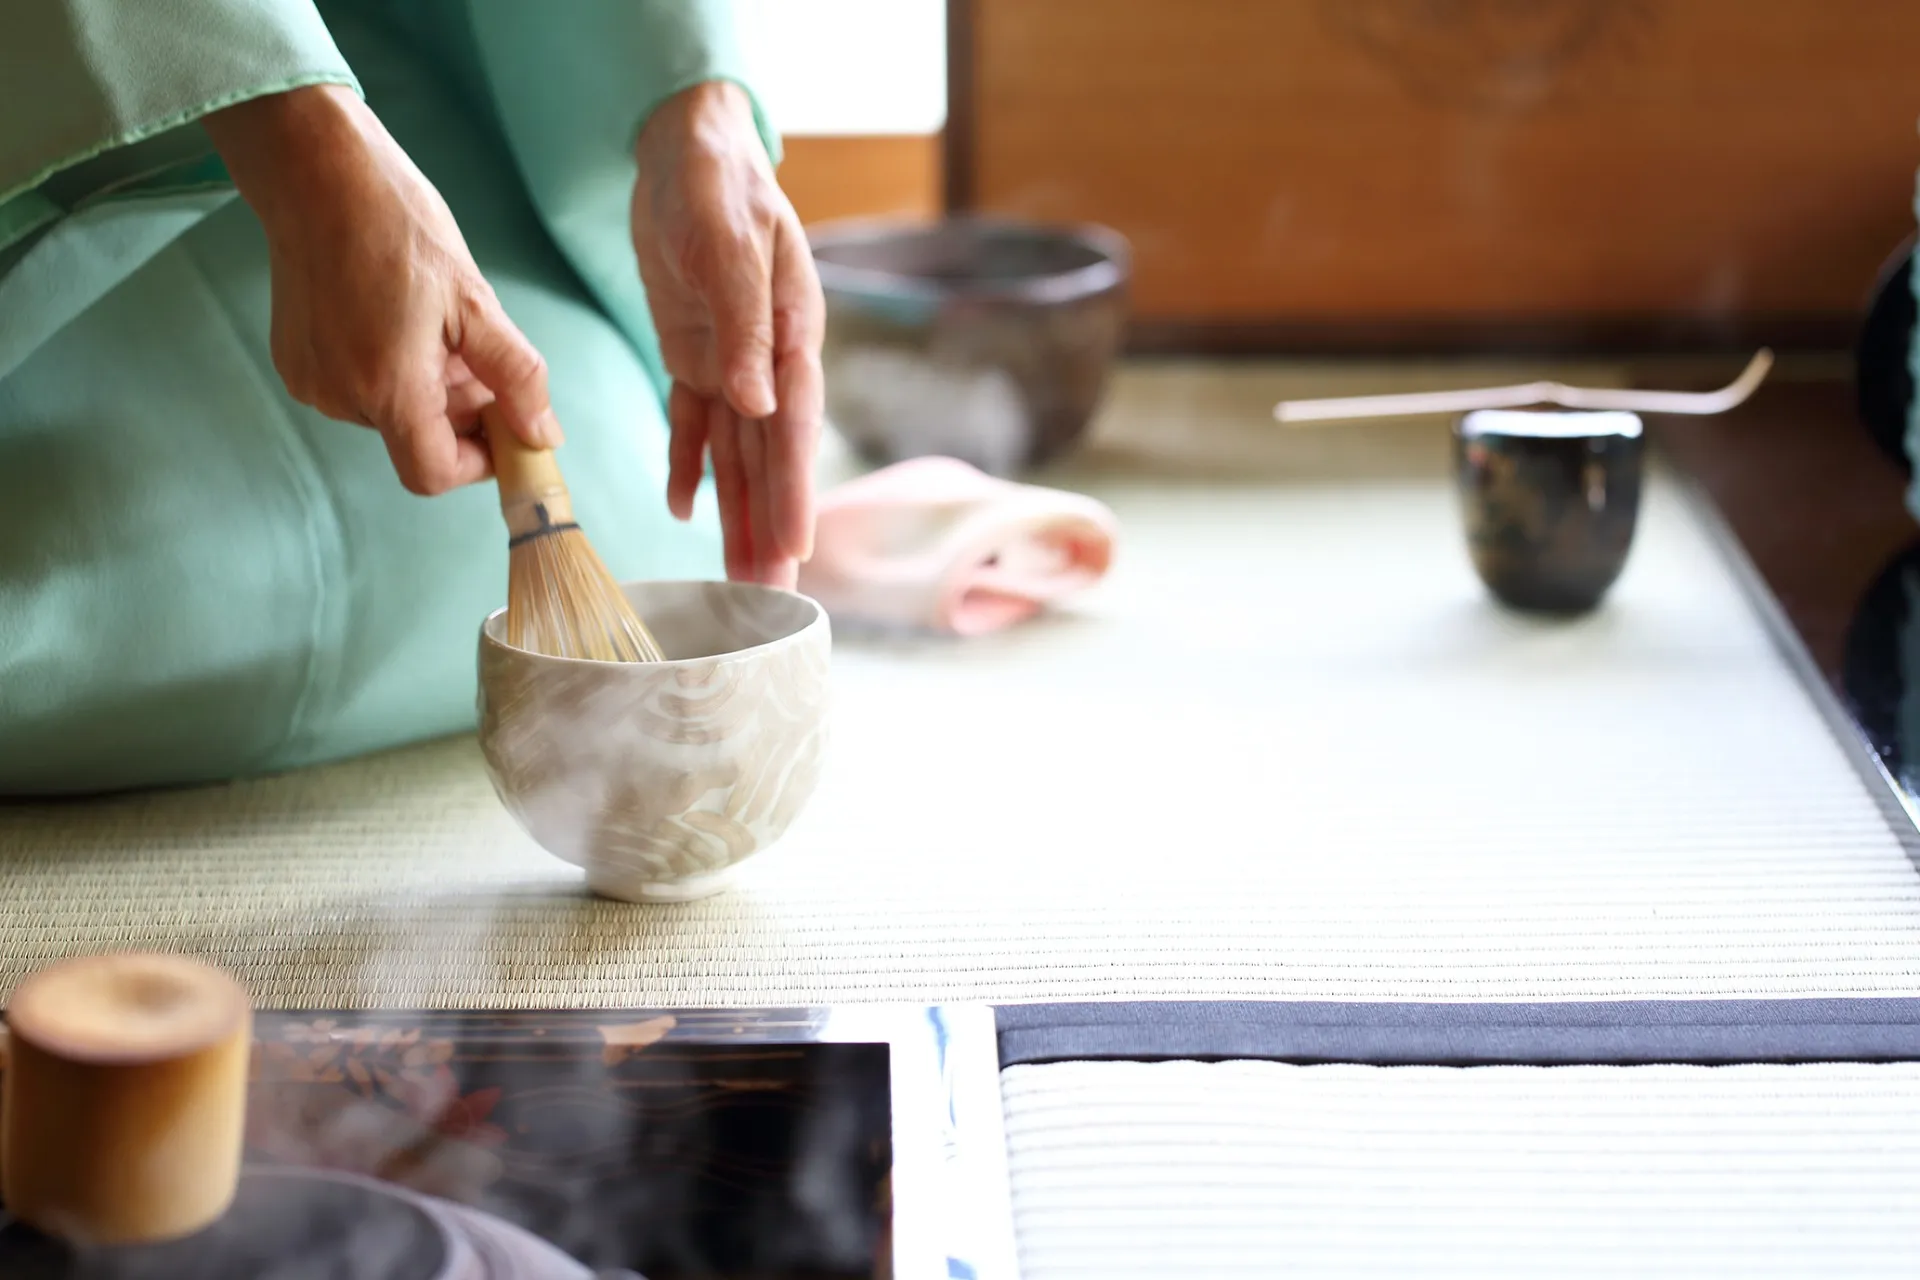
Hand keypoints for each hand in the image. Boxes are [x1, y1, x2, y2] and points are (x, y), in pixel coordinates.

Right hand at [204, 85, 559, 495]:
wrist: (315, 172)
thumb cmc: (398, 225)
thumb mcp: (475, 302)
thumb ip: (515, 378)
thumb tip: (543, 436)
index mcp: (385, 386)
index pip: (436, 473)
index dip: (480, 462)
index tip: (509, 428)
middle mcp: (338, 394)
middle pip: (419, 440)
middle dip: (462, 409)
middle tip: (478, 352)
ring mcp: (311, 380)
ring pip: (392, 413)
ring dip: (429, 387)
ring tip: (436, 324)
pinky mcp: (296, 362)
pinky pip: (360, 388)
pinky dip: (392, 370)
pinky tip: (399, 318)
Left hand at [632, 81, 823, 587]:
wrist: (684, 147)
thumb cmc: (716, 180)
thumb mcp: (729, 241)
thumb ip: (745, 321)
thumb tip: (758, 401)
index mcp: (793, 332)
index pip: (795, 425)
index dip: (795, 490)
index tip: (795, 548)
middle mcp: (770, 359)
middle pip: (770, 457)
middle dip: (772, 526)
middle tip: (770, 595)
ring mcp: (733, 362)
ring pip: (737, 455)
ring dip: (738, 515)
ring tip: (742, 578)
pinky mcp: (695, 356)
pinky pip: (692, 425)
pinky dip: (687, 466)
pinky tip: (682, 510)